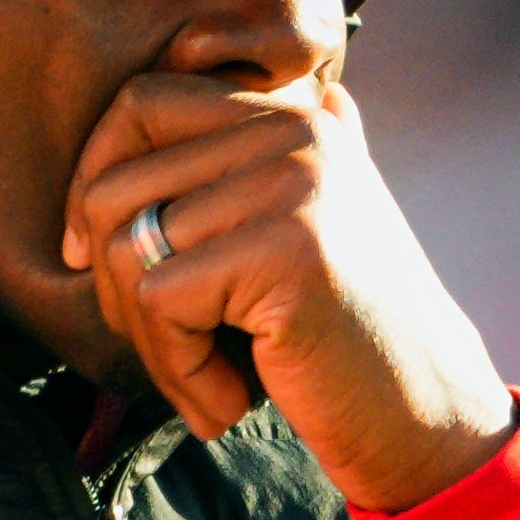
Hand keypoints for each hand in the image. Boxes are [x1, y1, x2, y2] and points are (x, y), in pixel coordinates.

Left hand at [57, 73, 513, 511]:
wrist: (426, 418)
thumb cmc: (342, 339)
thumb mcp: (299, 227)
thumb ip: (246, 166)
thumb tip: (126, 138)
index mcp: (293, 115)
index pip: (143, 101)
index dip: (94, 176)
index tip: (92, 253)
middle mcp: (296, 132)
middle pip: (120, 185)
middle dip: (113, 287)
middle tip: (164, 348)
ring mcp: (294, 185)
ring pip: (128, 249)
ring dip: (151, 342)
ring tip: (203, 384)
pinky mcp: (287, 250)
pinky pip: (159, 301)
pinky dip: (176, 369)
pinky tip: (225, 401)